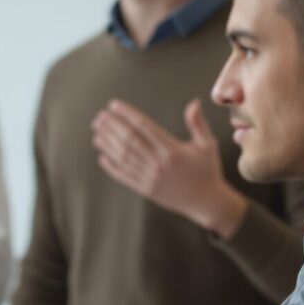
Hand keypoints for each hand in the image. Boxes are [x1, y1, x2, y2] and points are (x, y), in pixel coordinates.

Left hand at [92, 99, 246, 237]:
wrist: (207, 202)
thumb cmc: (207, 170)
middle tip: (100, 116)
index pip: (144, 127)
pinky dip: (112, 167)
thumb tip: (194, 102)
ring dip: (108, 143)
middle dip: (112, 126)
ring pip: (124, 157)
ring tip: (97, 131)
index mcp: (173, 150)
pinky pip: (125, 176)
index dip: (127, 114)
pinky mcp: (146, 190)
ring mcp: (151, 178)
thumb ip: (197, 124)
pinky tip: (102, 156)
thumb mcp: (207, 145)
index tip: (114, 105)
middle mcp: (159, 163)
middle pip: (130, 141)